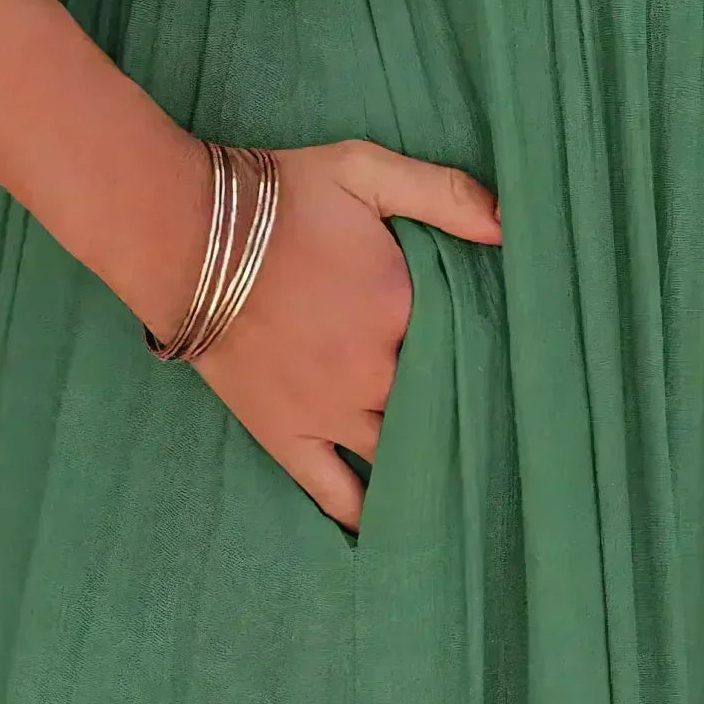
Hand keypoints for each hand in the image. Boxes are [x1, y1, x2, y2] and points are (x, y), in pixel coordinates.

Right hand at [187, 140, 500, 531]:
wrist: (186, 234)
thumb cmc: (279, 197)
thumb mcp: (365, 171)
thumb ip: (443, 193)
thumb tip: (508, 227)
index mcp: (404, 310)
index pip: (471, 346)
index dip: (491, 353)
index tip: (517, 365)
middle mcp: (375, 373)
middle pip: (444, 408)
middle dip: (473, 417)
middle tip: (509, 436)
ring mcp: (329, 412)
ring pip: (401, 455)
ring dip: (434, 467)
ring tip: (470, 489)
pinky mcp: (284, 434)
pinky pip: (334, 492)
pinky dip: (366, 515)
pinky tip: (393, 532)